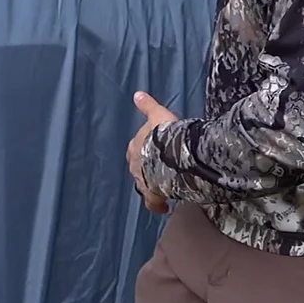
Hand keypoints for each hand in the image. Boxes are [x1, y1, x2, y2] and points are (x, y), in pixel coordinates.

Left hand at [127, 91, 179, 214]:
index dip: (145, 151)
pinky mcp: (152, 194)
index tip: (153, 153)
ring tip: (164, 189)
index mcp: (134, 146)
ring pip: (144, 186)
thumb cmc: (164, 133)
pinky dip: (157, 205)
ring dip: (152, 186)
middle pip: (139, 169)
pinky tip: (164, 208)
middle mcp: (135, 165)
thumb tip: (137, 94)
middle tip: (160, 171)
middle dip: (147, 170)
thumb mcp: (157, 115)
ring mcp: (142, 181)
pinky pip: (153, 202)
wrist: (169, 154)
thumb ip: (148, 106)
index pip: (136, 149)